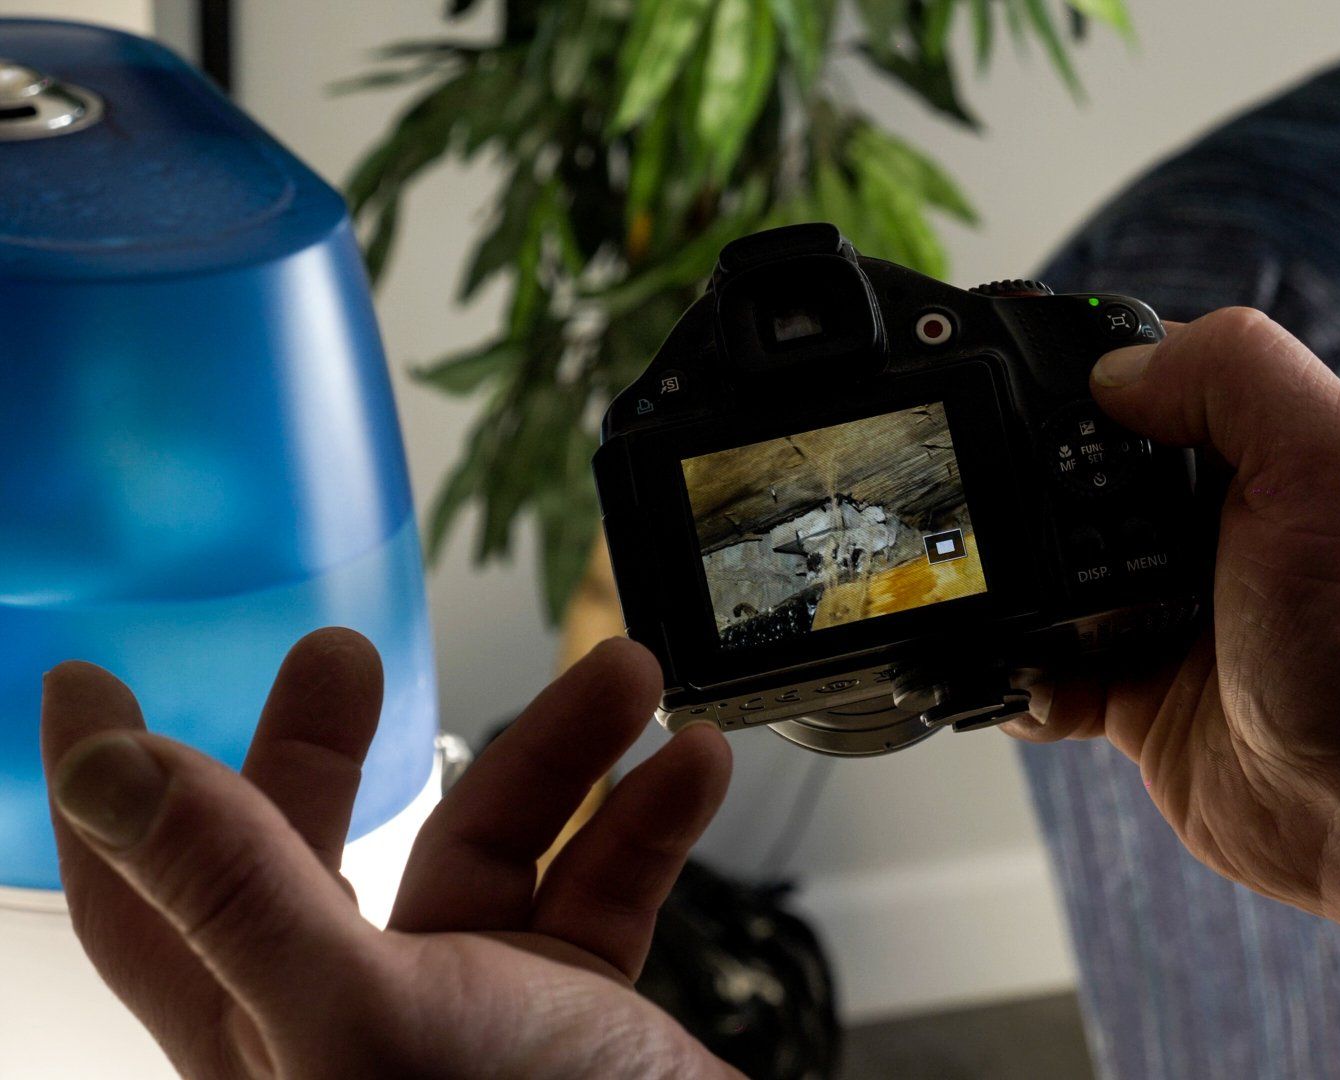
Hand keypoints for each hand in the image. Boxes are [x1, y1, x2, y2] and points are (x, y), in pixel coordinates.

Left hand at [41, 629, 738, 1078]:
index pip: (148, 905)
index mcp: (268, 1033)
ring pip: (488, 847)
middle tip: (346, 652)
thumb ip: (242, 892)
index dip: (111, 798)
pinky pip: (602, 888)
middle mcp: (355, 1019)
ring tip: (627, 674)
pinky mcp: (576, 1013)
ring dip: (562, 754)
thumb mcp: (364, 1014)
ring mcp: (471, 1013)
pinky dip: (647, 822)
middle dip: (332, 742)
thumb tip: (108, 775)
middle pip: (312, 853)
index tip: (90, 688)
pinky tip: (690, 768)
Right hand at [1007, 308, 1339, 1047]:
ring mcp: (1163, 611)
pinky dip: (1016, 677)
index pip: (1140, 377)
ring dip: (1007, 590)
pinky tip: (1031, 683)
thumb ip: (1233, 374)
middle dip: (1016, 491)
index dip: (1070, 377)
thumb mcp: (1331, 460)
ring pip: (1041, 576)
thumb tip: (1113, 367)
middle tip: (985, 515)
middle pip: (1068, 477)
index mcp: (1252, 448)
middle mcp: (1203, 523)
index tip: (1002, 387)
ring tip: (997, 604)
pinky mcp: (1134, 694)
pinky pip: (1041, 671)